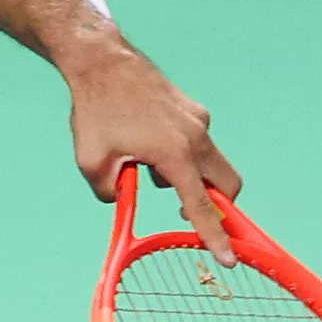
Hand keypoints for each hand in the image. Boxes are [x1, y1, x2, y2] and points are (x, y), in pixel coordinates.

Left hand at [66, 45, 243, 254]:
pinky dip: (179, 153)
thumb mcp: (92, 165)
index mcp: (176, 154)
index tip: (229, 259)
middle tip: (185, 209)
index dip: (215, 236)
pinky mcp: (192, 109)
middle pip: (227, 184)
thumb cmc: (95, 112)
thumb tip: (123, 199)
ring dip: (186, 175)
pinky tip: (144, 140)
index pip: (202, 206)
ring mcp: (198, 120)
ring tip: (140, 161)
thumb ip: (111, 194)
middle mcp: (197, 137)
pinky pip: (195, 141)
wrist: (101, 61)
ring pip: (208, 162)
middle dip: (217, 203)